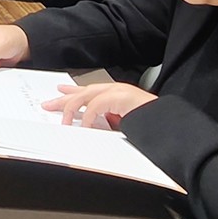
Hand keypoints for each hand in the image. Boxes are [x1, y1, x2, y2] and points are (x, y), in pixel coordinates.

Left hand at [42, 83, 156, 128]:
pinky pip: (98, 105)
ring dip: (72, 108)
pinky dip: (89, 117)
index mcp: (115, 95)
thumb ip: (108, 123)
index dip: (72, 92)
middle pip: (82, 92)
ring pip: (86, 96)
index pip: (88, 91)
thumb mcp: (123, 124)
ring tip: (64, 122)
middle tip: (48, 105)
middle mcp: (115, 90)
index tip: (59, 93)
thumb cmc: (149, 125)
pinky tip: (85, 127)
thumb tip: (90, 128)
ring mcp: (119, 92)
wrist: (169, 123)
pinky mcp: (122, 97)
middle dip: (64, 99)